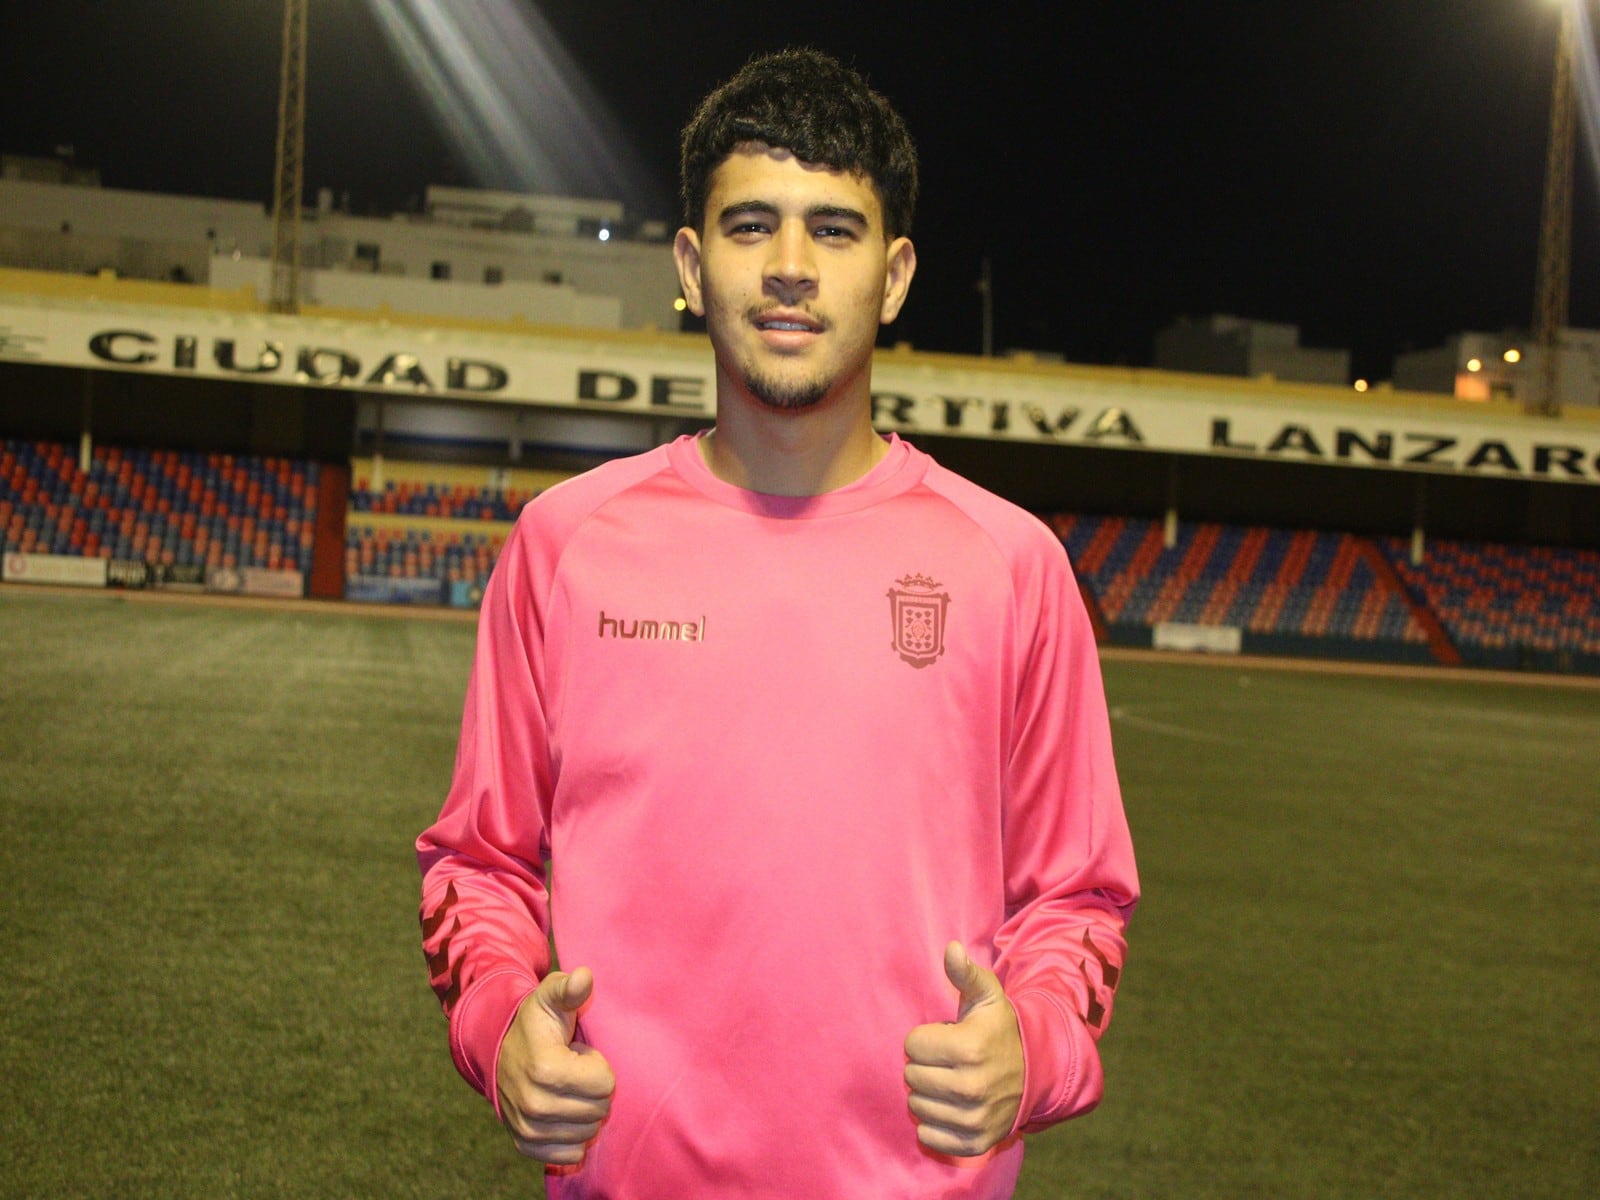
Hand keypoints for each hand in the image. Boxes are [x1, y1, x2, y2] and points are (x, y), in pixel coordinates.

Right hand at [496, 966, 615, 1164]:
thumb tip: (584, 976)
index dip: (597, 1065)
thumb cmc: (535, 1023)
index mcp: (546, 1069)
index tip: (576, 1054)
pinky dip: (573, 1135)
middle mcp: (534, 1105)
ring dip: (582, 1110)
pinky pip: (571, 1153)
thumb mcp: (550, 997)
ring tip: (563, 1088)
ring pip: (588, 1132)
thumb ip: (569, 988)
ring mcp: (529, 1128)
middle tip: (570, 1071)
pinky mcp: (527, 1146)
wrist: (499, 1052)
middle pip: (599, 1110)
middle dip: (591, 1088)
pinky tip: (561, 1112)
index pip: (606, 1083)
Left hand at [903, 941, 1023, 1156]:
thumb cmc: (999, 1030)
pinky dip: (934, 1124)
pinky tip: (952, 1107)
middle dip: (926, 1065)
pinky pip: (928, 1137)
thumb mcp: (987, 997)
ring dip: (929, 1093)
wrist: (1035, 1073)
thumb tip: (951, 948)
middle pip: (911, 1077)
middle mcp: (970, 1087)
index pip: (911, 1045)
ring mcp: (973, 1119)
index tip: (947, 1037)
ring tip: (953, 1082)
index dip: (926, 1038)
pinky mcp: (974, 1143)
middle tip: (950, 1061)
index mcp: (968, 1048)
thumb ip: (965, 973)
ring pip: (916, 1106)